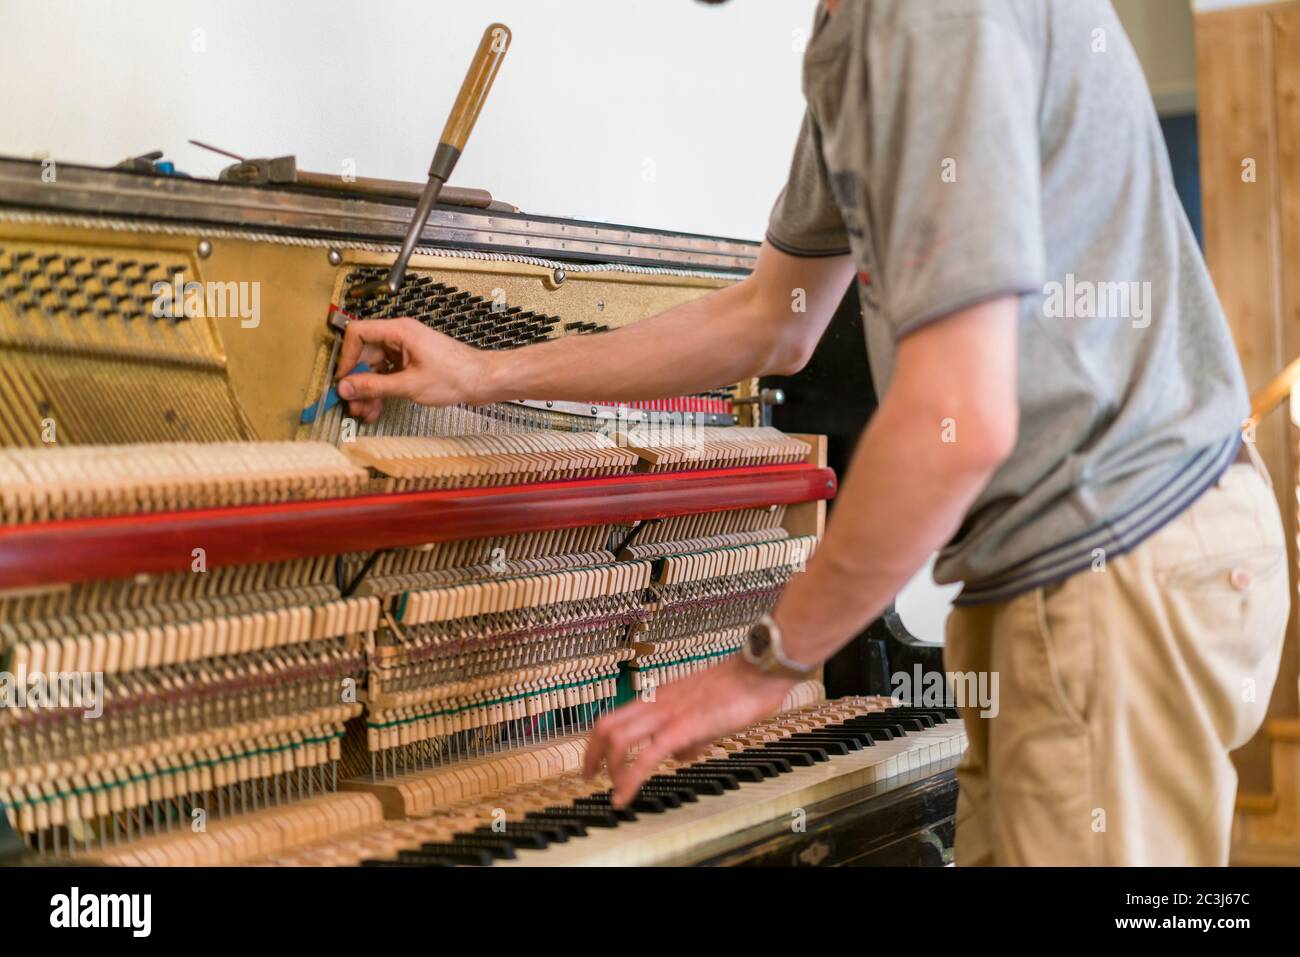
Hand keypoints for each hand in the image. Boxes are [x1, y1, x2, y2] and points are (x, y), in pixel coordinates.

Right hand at [335, 317, 492, 422]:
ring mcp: (407, 350)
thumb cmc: (456, 375)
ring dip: (369, 389)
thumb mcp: (409, 385)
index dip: (347, 357)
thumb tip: (347, 387)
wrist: (483, 380)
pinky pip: (389, 374)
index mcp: (399, 331)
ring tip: (364, 410)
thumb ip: (374, 386)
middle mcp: (401, 337)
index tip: (344, 379)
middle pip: (365, 354)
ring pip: (376, 367)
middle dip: (358, 380)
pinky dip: (382, 390)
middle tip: (352, 402)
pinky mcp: (413, 362)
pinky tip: (378, 407)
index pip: (358, 333)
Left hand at [583, 656, 797, 806]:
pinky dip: (630, 778)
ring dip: (609, 768)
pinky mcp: (682, 727)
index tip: (595, 760)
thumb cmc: (741, 688)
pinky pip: (647, 756)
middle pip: (606, 725)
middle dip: (592, 755)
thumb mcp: (708, 715)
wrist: (759, 670)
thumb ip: (691, 734)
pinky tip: (625, 796)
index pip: (616, 716)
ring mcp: (667, 713)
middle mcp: (657, 702)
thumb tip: (682, 755)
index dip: (599, 740)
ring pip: (618, 738)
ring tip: (612, 791)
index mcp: (660, 697)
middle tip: (589, 777)